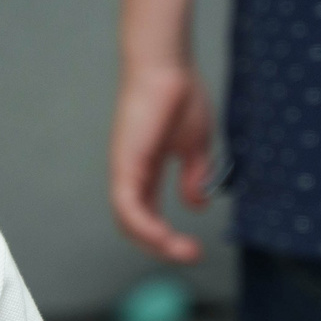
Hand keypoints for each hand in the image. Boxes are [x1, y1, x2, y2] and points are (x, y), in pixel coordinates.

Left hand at [109, 58, 215, 263]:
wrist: (168, 66)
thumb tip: (197, 204)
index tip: (196, 249)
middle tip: (192, 255)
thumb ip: (195, 175)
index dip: (168, 238)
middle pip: (137, 226)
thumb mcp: (196, 145)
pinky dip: (144, 226)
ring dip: (155, 242)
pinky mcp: (124, 164)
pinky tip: (164, 236)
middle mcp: (131, 175)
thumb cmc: (180, 95)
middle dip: (163, 247)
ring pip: (129, 222)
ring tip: (182, 251)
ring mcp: (124, 170)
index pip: (149, 216)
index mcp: (146, 172)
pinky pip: (127, 207)